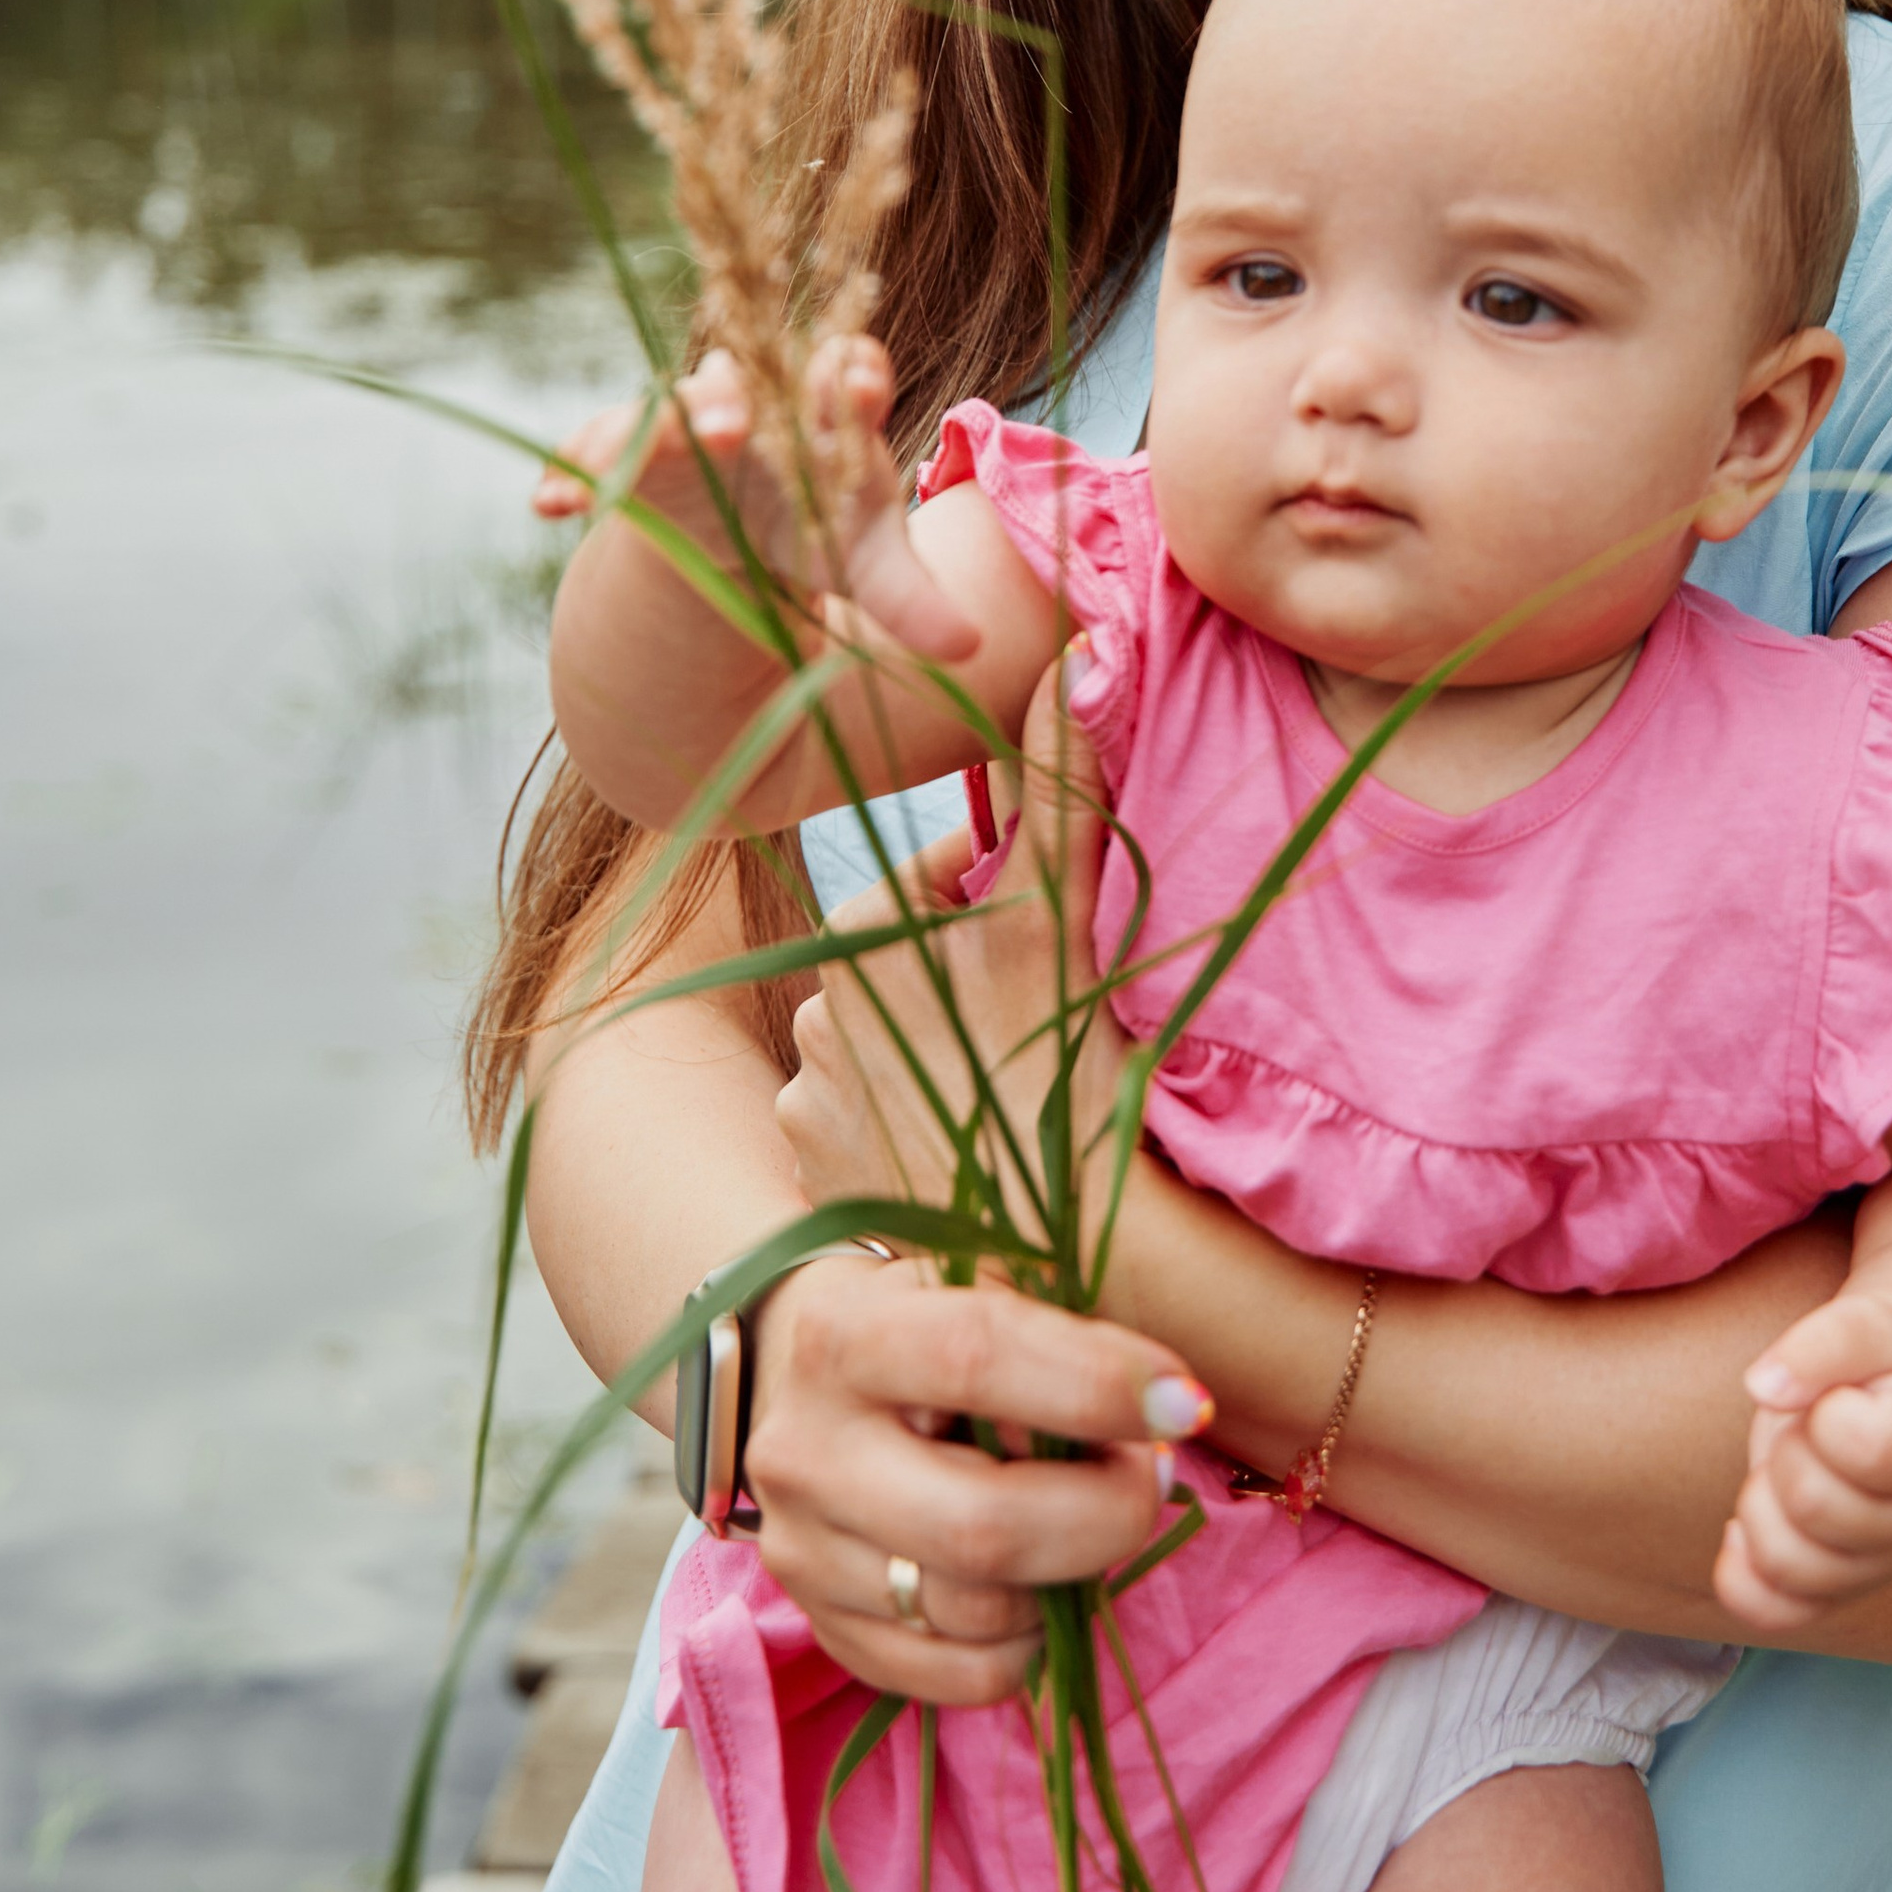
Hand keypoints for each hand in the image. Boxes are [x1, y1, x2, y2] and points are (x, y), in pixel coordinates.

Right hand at [532, 335, 978, 666]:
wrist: (725, 533)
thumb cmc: (807, 533)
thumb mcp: (861, 565)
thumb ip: (910, 600)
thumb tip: (969, 649)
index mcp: (824, 419)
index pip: (843, 381)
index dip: (852, 379)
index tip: (860, 379)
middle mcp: (757, 404)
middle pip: (750, 388)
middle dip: (738, 400)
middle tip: (734, 420)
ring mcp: (684, 424)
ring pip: (666, 412)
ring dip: (657, 429)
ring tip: (630, 460)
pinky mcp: (623, 453)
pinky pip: (592, 451)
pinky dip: (570, 470)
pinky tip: (548, 502)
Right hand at [742, 1248, 1211, 1705]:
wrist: (799, 1382)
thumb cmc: (921, 1323)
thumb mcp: (976, 1285)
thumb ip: (1058, 1334)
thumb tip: (1162, 1411)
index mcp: (842, 1336)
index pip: (976, 1356)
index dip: (1097, 1385)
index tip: (1185, 1402)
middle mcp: (806, 1451)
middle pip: (981, 1524)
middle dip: (1105, 1513)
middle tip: (1149, 1477)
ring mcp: (804, 1554)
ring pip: (979, 1612)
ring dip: (1073, 1573)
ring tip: (1090, 1517)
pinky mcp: (825, 1631)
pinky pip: (963, 1676)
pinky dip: (1033, 1642)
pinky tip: (1042, 1581)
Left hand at [779, 657, 1123, 1229]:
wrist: (1056, 1242)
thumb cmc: (1064, 1063)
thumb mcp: (1063, 907)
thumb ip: (1062, 777)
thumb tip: (1077, 649)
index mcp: (863, 932)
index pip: (942, 884)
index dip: (1007, 906)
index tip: (1056, 944)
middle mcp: (816, 1012)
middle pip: (917, 968)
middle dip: (970, 981)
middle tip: (1045, 1023)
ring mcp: (814, 1100)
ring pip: (893, 1047)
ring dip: (944, 1056)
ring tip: (1011, 1091)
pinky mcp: (821, 1175)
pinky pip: (868, 1128)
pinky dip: (915, 1129)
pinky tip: (970, 1146)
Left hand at [1711, 1288, 1891, 1632]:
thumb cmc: (1886, 1363)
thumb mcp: (1868, 1326)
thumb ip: (1821, 1344)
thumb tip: (1763, 1386)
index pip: (1864, 1450)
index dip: (1824, 1412)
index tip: (1837, 1395)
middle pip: (1812, 1505)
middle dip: (1788, 1448)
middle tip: (1807, 1425)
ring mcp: (1875, 1567)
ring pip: (1786, 1564)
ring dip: (1761, 1503)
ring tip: (1786, 1466)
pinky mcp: (1834, 1592)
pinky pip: (1773, 1612)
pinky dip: (1741, 1576)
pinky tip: (1741, 1527)